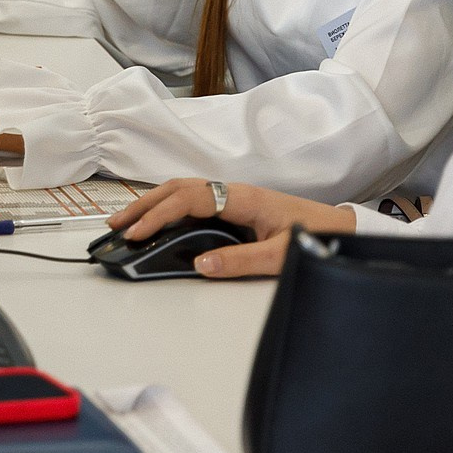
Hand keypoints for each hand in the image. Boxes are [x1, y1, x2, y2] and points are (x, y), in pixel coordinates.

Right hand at [106, 178, 354, 278]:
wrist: (338, 228)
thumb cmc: (313, 235)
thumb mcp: (279, 255)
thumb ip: (241, 261)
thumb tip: (200, 264)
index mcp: (243, 197)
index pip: (189, 198)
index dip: (158, 214)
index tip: (136, 233)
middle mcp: (233, 191)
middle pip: (178, 188)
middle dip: (144, 205)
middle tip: (114, 226)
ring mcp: (232, 196)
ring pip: (183, 191)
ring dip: (152, 204)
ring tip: (124, 224)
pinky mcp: (234, 206)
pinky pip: (193, 201)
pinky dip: (167, 208)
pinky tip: (155, 223)